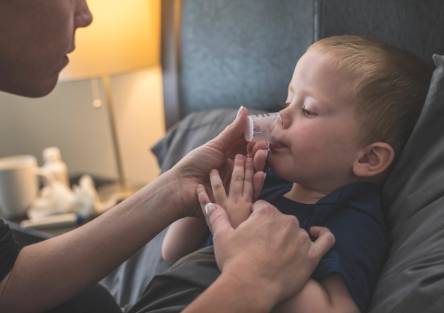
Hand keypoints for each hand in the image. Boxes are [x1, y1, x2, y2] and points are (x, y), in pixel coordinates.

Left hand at [168, 106, 267, 216]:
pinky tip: (260, 174)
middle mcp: (234, 170)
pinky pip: (250, 192)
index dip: (255, 141)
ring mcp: (236, 184)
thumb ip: (233, 130)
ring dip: (259, 164)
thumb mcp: (216, 145)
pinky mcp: (238, 199)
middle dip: (259, 153)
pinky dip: (257, 183)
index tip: (263, 134)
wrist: (181, 187)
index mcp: (229, 156)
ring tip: (261, 156)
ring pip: (253, 174)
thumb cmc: (195, 164)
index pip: (247, 148)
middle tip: (263, 146)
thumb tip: (245, 109)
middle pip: (252, 161)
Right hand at [202, 200, 334, 305]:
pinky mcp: (312, 255)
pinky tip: (316, 235)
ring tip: (279, 254)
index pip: (262, 208)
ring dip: (290, 238)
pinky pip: (326, 240)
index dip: (255, 219)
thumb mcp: (221, 236)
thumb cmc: (234, 261)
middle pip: (280, 219)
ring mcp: (301, 237)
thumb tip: (209, 204)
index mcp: (266, 213)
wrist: (250, 288)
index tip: (250, 231)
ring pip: (297, 231)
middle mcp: (286, 220)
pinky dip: (323, 235)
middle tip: (262, 246)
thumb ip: (217, 217)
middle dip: (272, 230)